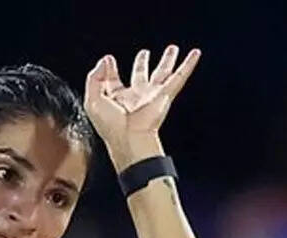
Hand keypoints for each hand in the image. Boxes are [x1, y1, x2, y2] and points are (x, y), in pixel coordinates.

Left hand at [84, 45, 200, 170]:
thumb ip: (94, 78)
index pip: (114, 80)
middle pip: (141, 75)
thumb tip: (105, 61)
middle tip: (144, 53)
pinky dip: (188, 65)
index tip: (108, 60)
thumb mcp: (92, 100)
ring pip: (162, 73)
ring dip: (167, 61)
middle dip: (142, 63)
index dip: (109, 69)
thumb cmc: (111, 126)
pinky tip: (194, 54)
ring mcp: (152, 96)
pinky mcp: (165, 96)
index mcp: (117, 99)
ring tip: (172, 49)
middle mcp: (136, 97)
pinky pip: (179, 77)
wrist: (129, 138)